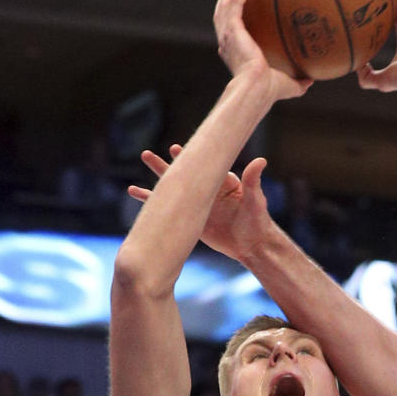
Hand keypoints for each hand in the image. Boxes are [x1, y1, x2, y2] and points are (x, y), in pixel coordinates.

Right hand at [128, 145, 272, 260]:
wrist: (253, 245)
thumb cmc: (258, 221)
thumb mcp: (255, 200)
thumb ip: (253, 180)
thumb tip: (260, 160)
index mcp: (221, 181)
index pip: (202, 167)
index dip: (188, 159)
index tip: (175, 150)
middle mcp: (207, 190)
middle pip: (183, 174)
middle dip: (166, 165)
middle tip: (145, 155)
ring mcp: (198, 204)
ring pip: (174, 189)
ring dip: (158, 177)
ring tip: (143, 160)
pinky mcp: (192, 219)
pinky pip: (169, 210)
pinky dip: (153, 202)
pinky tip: (136, 192)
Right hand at [213, 0, 312, 104]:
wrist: (256, 89)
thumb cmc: (268, 91)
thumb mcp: (287, 85)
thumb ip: (298, 82)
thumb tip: (312, 80)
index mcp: (234, 51)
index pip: (231, 29)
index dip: (234, 16)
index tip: (242, 6)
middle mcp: (227, 40)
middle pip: (223, 10)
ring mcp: (227, 33)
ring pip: (225, 1)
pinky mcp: (232, 27)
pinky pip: (236, 1)